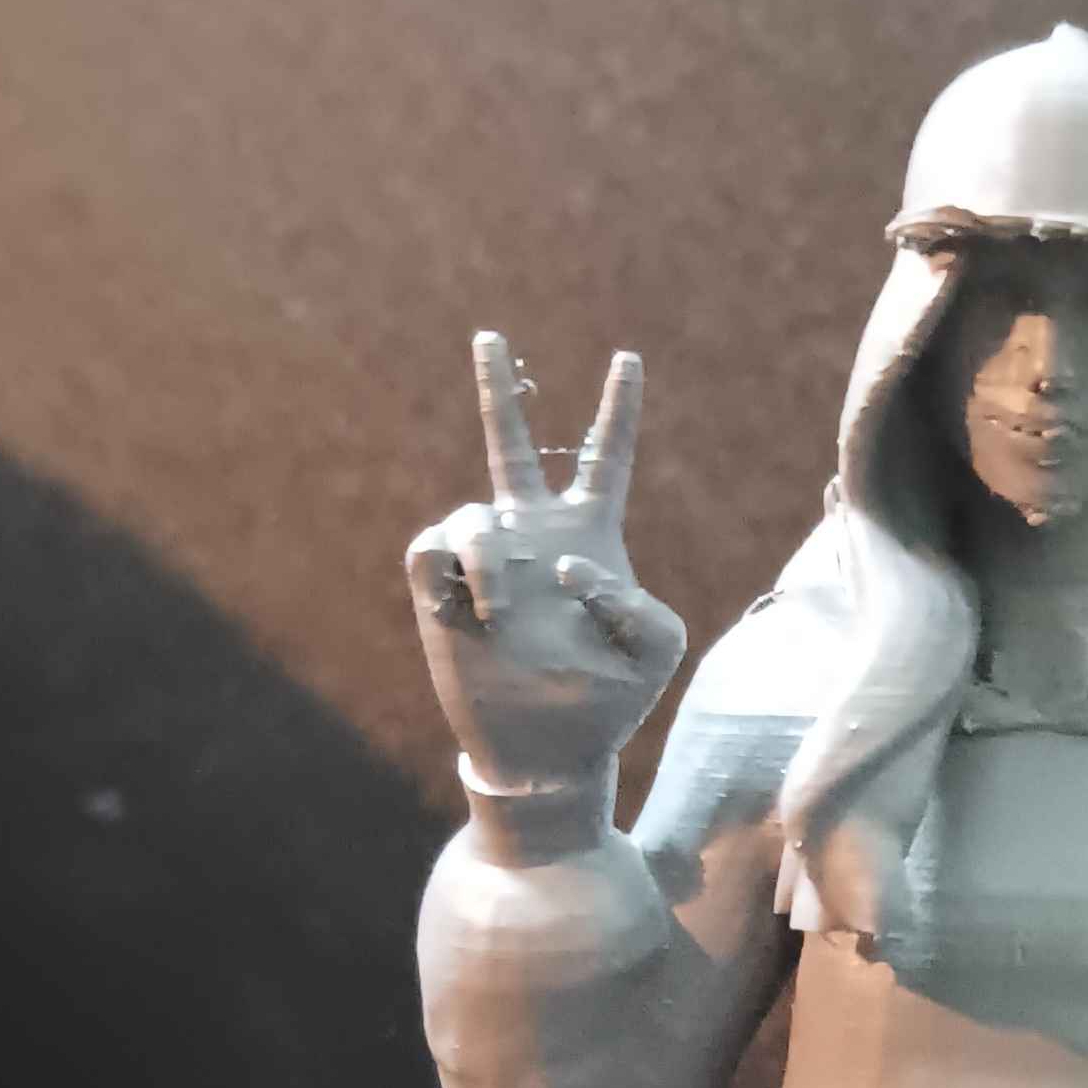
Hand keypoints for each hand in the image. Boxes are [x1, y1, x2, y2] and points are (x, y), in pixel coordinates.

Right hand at [406, 330, 687, 789]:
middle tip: (491, 336)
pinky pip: (430, 548)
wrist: (548, 751)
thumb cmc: (608, 701)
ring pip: (470, 512)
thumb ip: (639, 602)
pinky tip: (474, 615)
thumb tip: (568, 567)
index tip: (629, 358)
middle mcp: (533, 535)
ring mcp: (484, 562)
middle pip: (512, 444)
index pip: (607, 456)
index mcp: (592, 536)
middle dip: (499, 388)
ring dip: (489, 561)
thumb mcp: (656, 651)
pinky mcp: (439, 592)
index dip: (618, 409)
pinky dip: (453, 577)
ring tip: (501, 611)